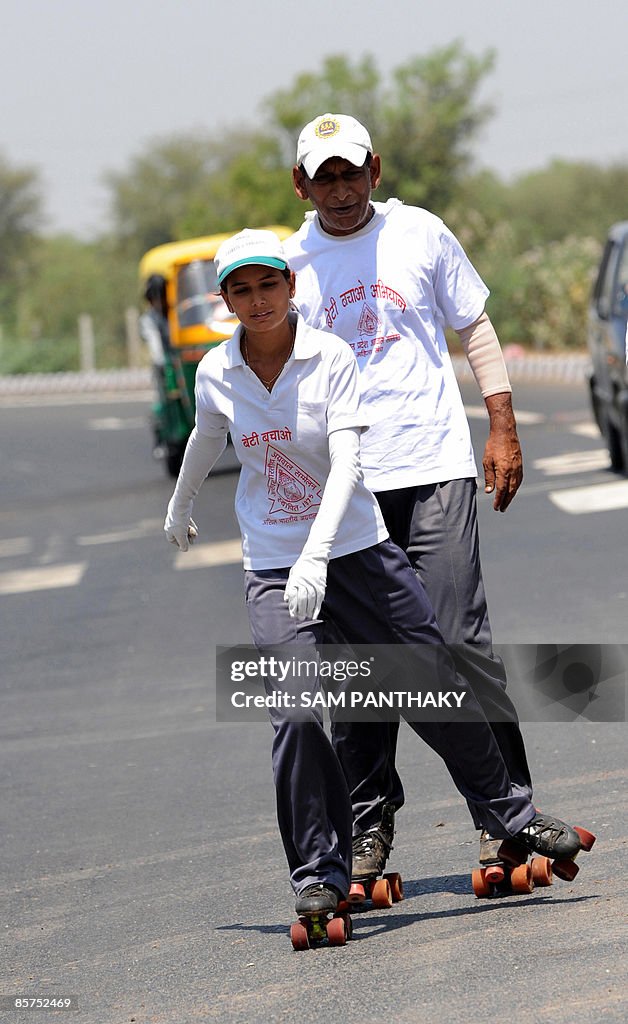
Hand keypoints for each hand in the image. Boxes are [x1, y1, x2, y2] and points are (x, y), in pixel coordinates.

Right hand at [164, 514, 198, 550]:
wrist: (181, 505)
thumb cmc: (179, 521)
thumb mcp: (181, 535)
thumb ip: (183, 544)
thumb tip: (184, 550)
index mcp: (168, 530)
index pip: (172, 540)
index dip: (179, 543)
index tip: (185, 545)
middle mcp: (171, 525)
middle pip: (181, 535)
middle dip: (188, 537)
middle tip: (193, 538)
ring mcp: (177, 519)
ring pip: (185, 529)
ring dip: (191, 531)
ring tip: (193, 531)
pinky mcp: (183, 514)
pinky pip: (188, 522)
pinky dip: (191, 525)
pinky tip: (193, 526)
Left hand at [284, 554, 327, 619]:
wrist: (314, 557)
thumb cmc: (302, 566)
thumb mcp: (292, 574)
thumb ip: (289, 587)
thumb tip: (286, 600)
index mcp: (296, 580)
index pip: (294, 596)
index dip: (293, 607)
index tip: (293, 614)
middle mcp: (304, 583)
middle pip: (302, 600)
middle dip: (301, 611)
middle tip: (300, 618)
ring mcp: (313, 584)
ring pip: (311, 601)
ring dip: (309, 611)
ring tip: (307, 617)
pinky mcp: (321, 585)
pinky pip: (319, 599)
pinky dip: (317, 608)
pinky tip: (315, 614)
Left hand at [483, 393, 523, 511]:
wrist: (505, 432)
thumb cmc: (493, 446)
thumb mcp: (487, 462)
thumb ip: (489, 477)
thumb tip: (489, 491)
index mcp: (504, 471)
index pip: (501, 490)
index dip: (499, 500)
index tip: (496, 508)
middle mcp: (513, 471)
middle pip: (510, 491)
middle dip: (506, 501)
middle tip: (501, 509)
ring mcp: (518, 468)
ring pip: (516, 486)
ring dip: (511, 496)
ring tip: (506, 502)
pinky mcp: (520, 464)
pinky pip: (519, 480)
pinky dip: (516, 487)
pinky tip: (512, 490)